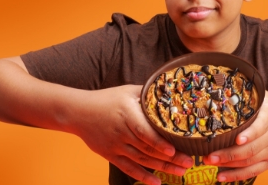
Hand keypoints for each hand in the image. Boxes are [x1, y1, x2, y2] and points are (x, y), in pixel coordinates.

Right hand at [71, 85, 193, 184]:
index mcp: (127, 115)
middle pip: (148, 149)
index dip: (159, 142)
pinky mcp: (110, 155)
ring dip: (162, 168)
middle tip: (189, 163)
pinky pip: (128, 168)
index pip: (144, 131)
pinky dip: (142, 176)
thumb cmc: (106, 99)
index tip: (173, 150)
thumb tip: (171, 92)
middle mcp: (122, 132)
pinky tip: (156, 183)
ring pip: (141, 160)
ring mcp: (116, 146)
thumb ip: (148, 94)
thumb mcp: (127, 91)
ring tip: (180, 172)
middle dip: (170, 158)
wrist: (78, 112)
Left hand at [203, 91, 267, 181]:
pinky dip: (236, 176)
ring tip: (210, 162)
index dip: (250, 134)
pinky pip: (252, 172)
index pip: (261, 127)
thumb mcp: (266, 98)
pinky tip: (220, 177)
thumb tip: (223, 79)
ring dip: (228, 164)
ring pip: (249, 161)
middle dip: (229, 153)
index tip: (238, 138)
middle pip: (251, 148)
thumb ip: (249, 92)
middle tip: (209, 155)